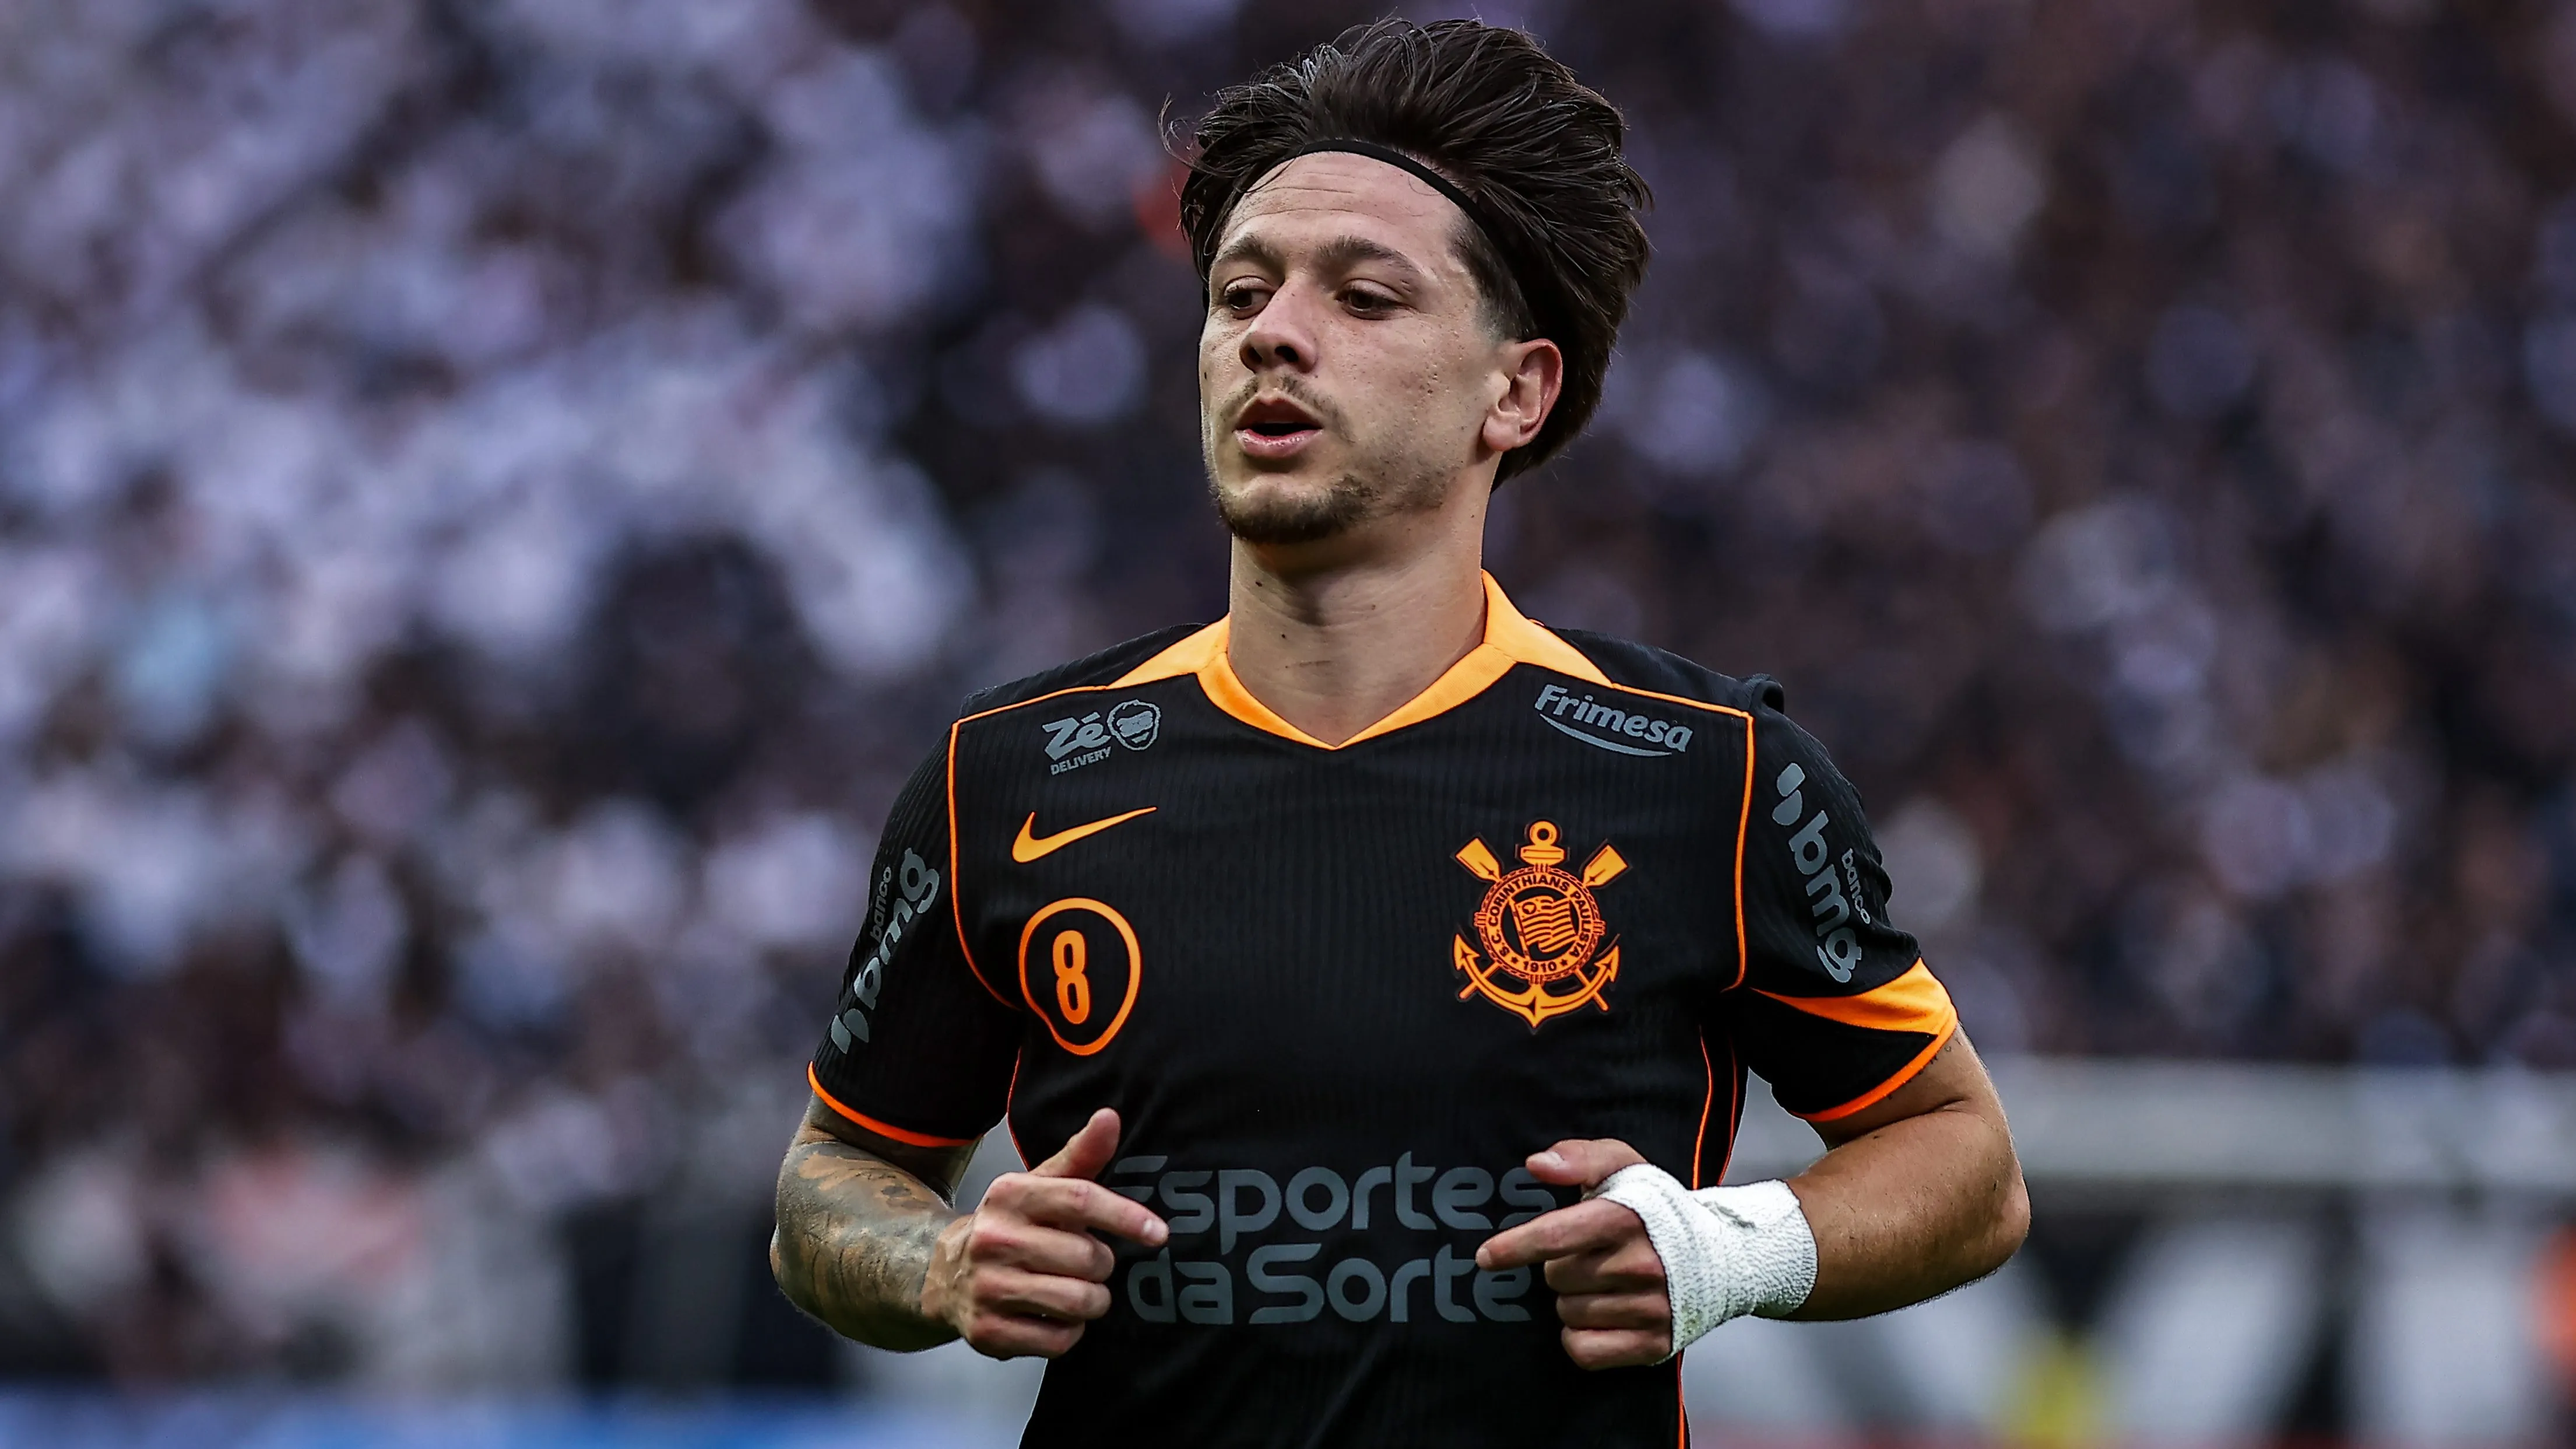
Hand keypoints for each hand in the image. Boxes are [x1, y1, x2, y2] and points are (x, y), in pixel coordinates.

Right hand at [920, 1108, 1168, 1358]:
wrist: (945, 1276)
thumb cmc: (1011, 1227)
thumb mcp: (1041, 1185)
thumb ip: (1080, 1155)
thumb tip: (1110, 1117)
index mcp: (1011, 1194)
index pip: (1081, 1200)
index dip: (1126, 1217)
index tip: (1159, 1233)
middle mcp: (995, 1238)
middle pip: (1087, 1257)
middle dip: (1103, 1265)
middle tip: (1091, 1264)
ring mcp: (988, 1287)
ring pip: (1078, 1302)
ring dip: (1093, 1301)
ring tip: (1079, 1290)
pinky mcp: (988, 1332)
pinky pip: (1059, 1341)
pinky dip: (1070, 1332)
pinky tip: (1056, 1317)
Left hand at [1475, 1138, 1670, 1369]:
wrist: (1723, 1257)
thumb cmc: (1658, 1211)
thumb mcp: (1624, 1166)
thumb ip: (1579, 1157)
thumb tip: (1536, 1165)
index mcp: (1628, 1217)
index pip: (1557, 1236)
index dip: (1515, 1247)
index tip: (1486, 1257)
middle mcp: (1642, 1264)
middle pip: (1556, 1277)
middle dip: (1560, 1267)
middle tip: (1590, 1256)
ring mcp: (1651, 1308)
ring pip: (1568, 1314)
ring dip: (1573, 1300)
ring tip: (1604, 1283)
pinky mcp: (1654, 1344)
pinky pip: (1584, 1350)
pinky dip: (1581, 1337)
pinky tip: (1602, 1315)